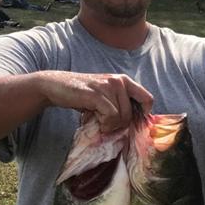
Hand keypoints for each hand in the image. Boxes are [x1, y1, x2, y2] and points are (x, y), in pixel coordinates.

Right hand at [37, 71, 153, 132]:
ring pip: (121, 117)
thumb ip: (121, 103)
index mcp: (124, 80)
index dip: (143, 114)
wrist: (56, 86)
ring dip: (108, 124)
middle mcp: (119, 81)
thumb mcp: (106, 96)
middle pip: (131, 114)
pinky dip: (104, 124)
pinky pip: (111, 117)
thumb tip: (135, 123)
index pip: (148, 99)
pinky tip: (94, 120)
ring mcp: (108, 86)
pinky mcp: (97, 94)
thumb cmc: (83, 95)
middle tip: (104, 121)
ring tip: (96, 117)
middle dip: (119, 124)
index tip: (129, 121)